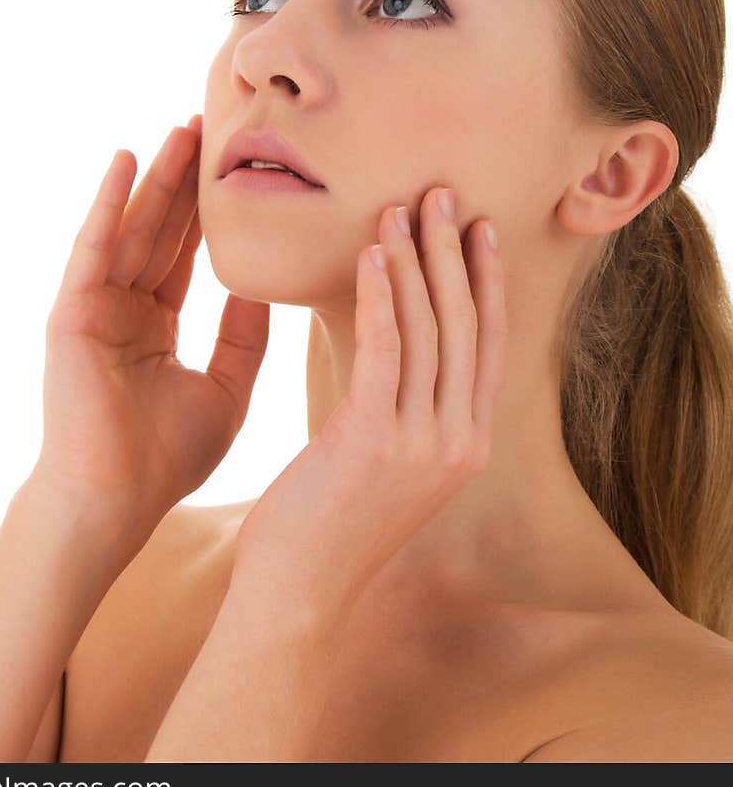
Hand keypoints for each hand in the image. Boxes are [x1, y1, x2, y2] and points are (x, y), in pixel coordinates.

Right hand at [33, 116, 270, 559]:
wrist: (115, 502)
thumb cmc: (167, 458)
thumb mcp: (227, 388)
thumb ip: (246, 338)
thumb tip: (270, 288)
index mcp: (157, 324)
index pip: (189, 253)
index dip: (212, 212)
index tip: (240, 168)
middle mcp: (124, 308)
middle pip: (163, 230)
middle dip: (186, 180)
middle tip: (211, 125)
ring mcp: (94, 306)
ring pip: (132, 228)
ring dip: (156, 177)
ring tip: (181, 127)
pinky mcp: (71, 311)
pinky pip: (94, 247)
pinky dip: (108, 203)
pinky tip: (127, 159)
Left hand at [227, 187, 506, 631]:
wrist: (299, 593)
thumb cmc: (330, 523)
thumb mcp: (385, 461)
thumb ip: (402, 408)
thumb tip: (392, 346)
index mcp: (467, 445)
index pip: (487, 345)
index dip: (485, 282)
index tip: (479, 227)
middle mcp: (458, 441)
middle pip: (465, 325)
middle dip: (456, 253)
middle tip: (445, 193)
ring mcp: (424, 442)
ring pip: (428, 329)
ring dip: (416, 260)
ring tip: (403, 207)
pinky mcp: (376, 438)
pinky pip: (384, 348)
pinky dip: (383, 294)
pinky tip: (373, 252)